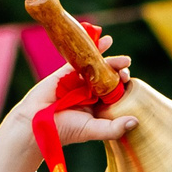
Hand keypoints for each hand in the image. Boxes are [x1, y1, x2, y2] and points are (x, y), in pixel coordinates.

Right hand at [0, 36, 137, 171]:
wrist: (35, 122)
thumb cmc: (63, 130)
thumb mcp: (91, 130)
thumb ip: (113, 129)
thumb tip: (136, 122)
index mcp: (97, 107)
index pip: (115, 94)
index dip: (124, 86)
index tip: (129, 81)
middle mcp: (90, 93)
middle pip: (108, 78)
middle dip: (119, 72)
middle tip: (125, 71)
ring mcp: (79, 81)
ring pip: (98, 67)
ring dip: (111, 60)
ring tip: (123, 59)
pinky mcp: (67, 71)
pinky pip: (81, 57)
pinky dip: (94, 47)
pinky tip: (105, 40)